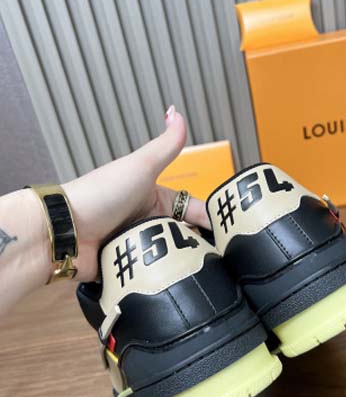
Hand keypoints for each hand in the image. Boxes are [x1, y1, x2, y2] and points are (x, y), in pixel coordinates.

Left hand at [63, 106, 210, 281]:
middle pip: (186, 238)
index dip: (211, 220)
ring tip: (199, 274)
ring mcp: (138, 247)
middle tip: (219, 259)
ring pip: (172, 261)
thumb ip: (166, 144)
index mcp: (156, 199)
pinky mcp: (128, 270)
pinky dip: (163, 280)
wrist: (64, 229)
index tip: (229, 233)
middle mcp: (148, 223)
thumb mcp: (141, 166)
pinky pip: (153, 277)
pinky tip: (178, 286)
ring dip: (182, 265)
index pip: (193, 210)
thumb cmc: (100, 193)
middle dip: (200, 247)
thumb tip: (176, 110)